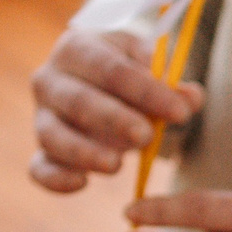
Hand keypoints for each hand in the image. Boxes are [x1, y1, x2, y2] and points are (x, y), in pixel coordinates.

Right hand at [29, 28, 204, 192]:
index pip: (110, 68)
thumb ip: (171, 82)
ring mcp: (42, 117)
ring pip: (53, 135)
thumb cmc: (127, 72)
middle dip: (113, 119)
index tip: (179, 112)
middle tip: (146, 136)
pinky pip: (39, 168)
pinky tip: (82, 183)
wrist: (98, 81)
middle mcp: (50, 80)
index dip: (145, 91)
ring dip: (84, 151)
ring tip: (116, 165)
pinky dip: (55, 179)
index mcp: (77, 48)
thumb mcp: (149, 66)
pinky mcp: (42, 151)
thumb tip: (192, 97)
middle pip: (77, 100)